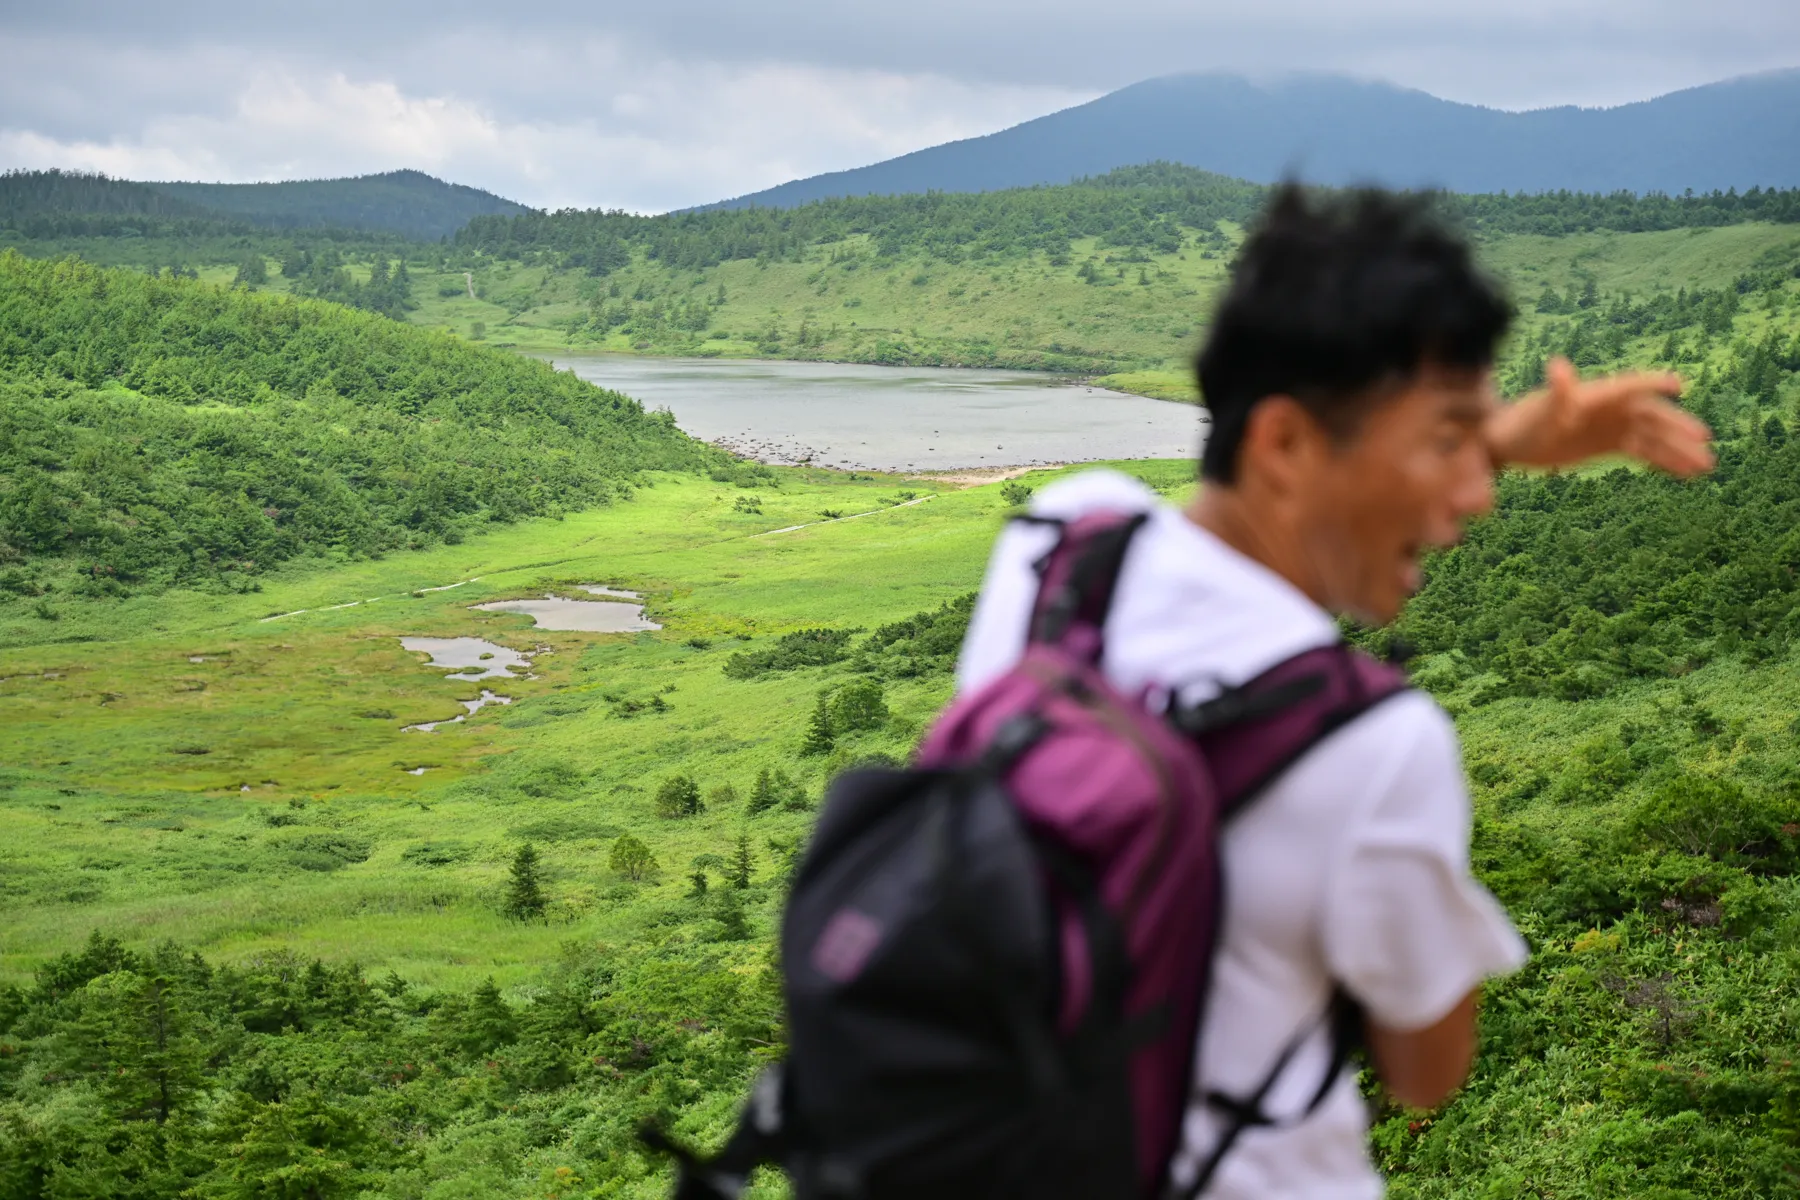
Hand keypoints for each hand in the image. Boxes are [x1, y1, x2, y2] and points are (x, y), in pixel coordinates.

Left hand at [1484, 357, 1714, 476]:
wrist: (1508, 443)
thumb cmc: (1521, 425)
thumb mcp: (1540, 413)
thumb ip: (1557, 392)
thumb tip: (1558, 364)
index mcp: (1597, 395)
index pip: (1631, 385)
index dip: (1653, 383)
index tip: (1680, 384)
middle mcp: (1610, 408)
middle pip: (1650, 415)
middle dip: (1677, 427)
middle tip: (1705, 441)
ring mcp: (1612, 426)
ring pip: (1652, 436)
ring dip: (1678, 449)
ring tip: (1706, 465)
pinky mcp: (1609, 444)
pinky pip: (1642, 451)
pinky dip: (1664, 461)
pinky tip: (1685, 473)